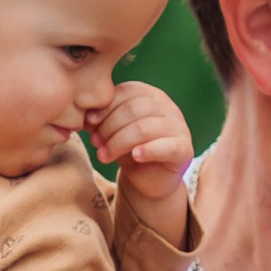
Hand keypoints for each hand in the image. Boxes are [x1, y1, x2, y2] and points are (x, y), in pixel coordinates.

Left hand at [93, 80, 194, 228]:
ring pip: (144, 128)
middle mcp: (167, 107)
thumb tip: (85, 117)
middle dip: (109, 127)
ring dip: (119, 142)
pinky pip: (166, 146)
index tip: (88, 124)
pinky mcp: (184, 148)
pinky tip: (135, 156)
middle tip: (96, 143)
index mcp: (150, 95)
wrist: (149, 179)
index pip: (126, 92)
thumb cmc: (129, 149)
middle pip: (133, 109)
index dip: (104, 108)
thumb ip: (102, 120)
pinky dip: (148, 150)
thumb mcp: (112, 132)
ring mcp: (179, 126)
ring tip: (104, 155)